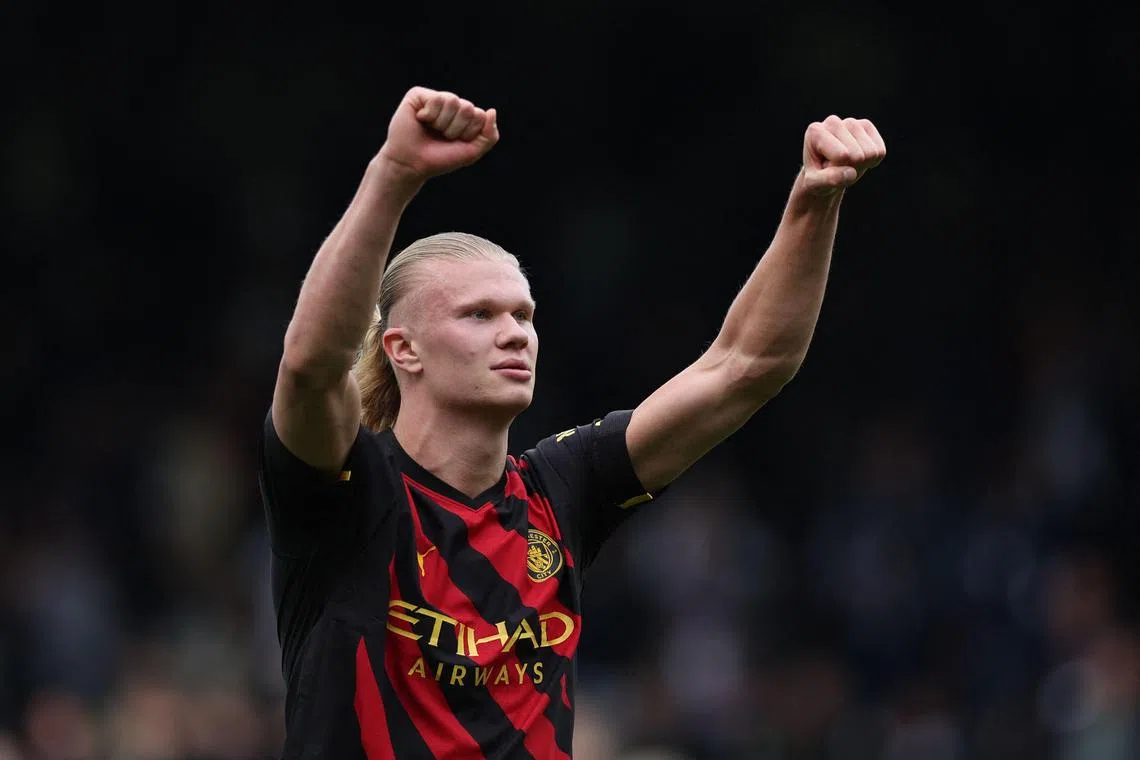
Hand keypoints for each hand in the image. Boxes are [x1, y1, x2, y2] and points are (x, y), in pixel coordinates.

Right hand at [377, 87, 499, 181]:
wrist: (412, 164)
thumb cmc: (440, 158)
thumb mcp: (472, 152)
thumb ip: (489, 135)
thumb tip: (491, 110)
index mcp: (465, 117)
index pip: (480, 115)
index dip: (469, 133)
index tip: (455, 142)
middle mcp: (451, 106)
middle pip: (467, 108)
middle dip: (456, 128)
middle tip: (442, 136)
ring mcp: (435, 99)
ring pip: (452, 100)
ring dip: (442, 123)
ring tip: (432, 129)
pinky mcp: (419, 95)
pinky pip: (436, 99)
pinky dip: (430, 115)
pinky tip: (421, 120)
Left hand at [801, 116, 885, 195]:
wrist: (824, 171)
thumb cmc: (817, 177)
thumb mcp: (815, 184)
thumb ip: (828, 180)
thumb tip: (851, 173)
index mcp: (815, 131)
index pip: (842, 156)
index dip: (838, 170)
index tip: (824, 168)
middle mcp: (832, 122)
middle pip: (857, 155)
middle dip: (850, 167)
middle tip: (836, 167)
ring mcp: (851, 122)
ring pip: (871, 152)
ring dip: (861, 165)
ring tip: (844, 162)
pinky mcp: (866, 126)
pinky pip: (880, 151)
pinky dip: (872, 161)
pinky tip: (857, 157)